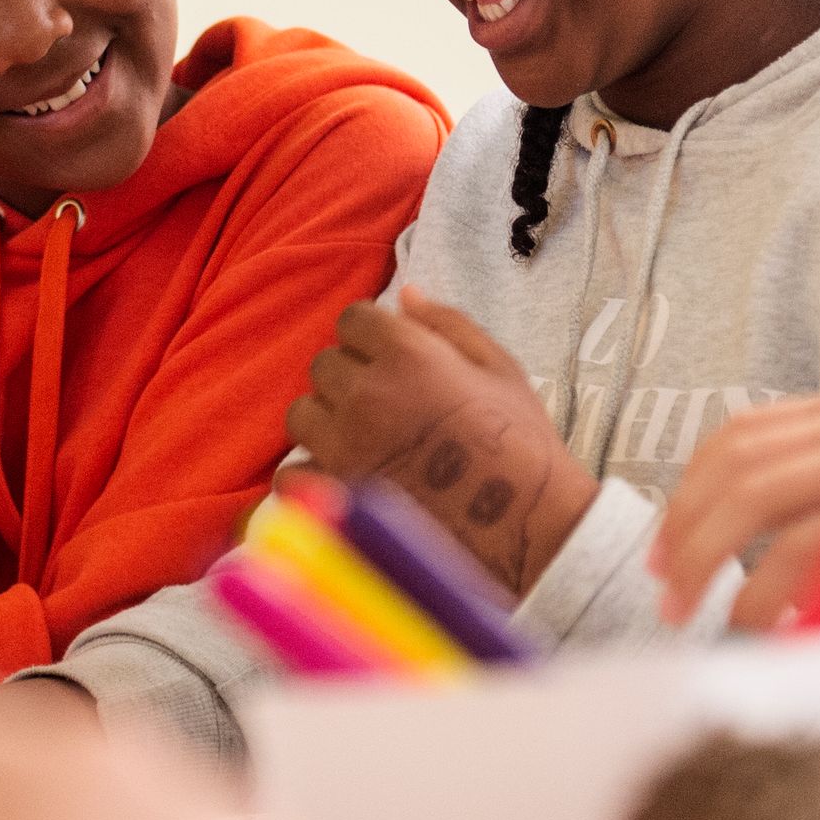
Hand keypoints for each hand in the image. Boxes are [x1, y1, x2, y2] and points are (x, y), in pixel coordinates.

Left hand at [286, 286, 597, 595]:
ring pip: (301, 413)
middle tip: (384, 403)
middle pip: (324, 365)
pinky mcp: (335, 496)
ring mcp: (345, 447)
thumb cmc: (522, 445)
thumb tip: (405, 294)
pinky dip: (310, 474)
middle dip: (349, 376)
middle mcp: (366, 393)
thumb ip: (448, 324)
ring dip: (325, 420)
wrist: (528, 525)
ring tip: (362, 439)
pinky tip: (341, 477)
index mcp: (408, 354)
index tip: (387, 355)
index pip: (353, 320)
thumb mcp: (501, 369)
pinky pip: (290, 473)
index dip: (370, 335)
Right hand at [654, 361, 819, 628]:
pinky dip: (704, 467)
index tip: (742, 644)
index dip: (762, 602)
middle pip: (751, 493)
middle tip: (674, 612)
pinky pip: (748, 424)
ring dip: (685, 509)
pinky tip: (688, 511)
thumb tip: (812, 626)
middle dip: (698, 557)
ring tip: (662, 567)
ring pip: (734, 452)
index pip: (808, 550)